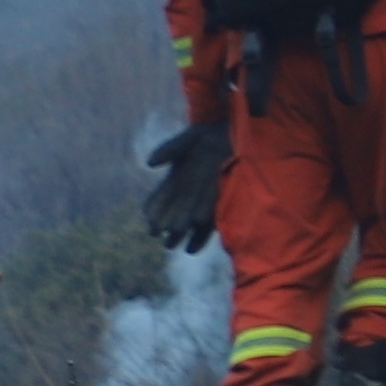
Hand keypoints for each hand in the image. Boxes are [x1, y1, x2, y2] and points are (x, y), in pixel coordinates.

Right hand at [139, 120, 229, 256]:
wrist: (237, 137)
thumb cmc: (209, 136)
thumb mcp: (189, 139)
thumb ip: (170, 149)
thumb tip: (148, 163)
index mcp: (174, 181)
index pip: (157, 202)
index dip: (152, 212)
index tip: (150, 220)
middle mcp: (185, 195)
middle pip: (170, 217)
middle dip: (165, 228)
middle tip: (162, 236)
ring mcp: (200, 203)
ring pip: (186, 224)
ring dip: (179, 236)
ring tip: (174, 243)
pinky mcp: (218, 207)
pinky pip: (207, 226)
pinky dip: (199, 238)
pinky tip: (192, 248)